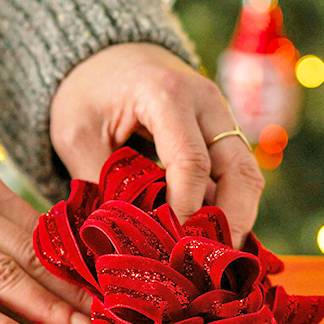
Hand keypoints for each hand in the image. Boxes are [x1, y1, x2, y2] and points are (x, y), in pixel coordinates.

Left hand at [50, 42, 263, 248]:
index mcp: (166, 94)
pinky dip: (230, 210)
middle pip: (239, 170)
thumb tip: (118, 239)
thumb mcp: (76, 134)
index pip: (191, 162)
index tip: (173, 249)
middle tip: (213, 267)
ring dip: (238, 220)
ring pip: (248, 176)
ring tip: (217, 263)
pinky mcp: (223, 137)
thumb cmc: (88, 93)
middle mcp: (207, 103)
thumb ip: (98, 181)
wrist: (108, 56)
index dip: (187, 211)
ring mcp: (221, 119)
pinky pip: (237, 177)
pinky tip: (212, 244)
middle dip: (232, 222)